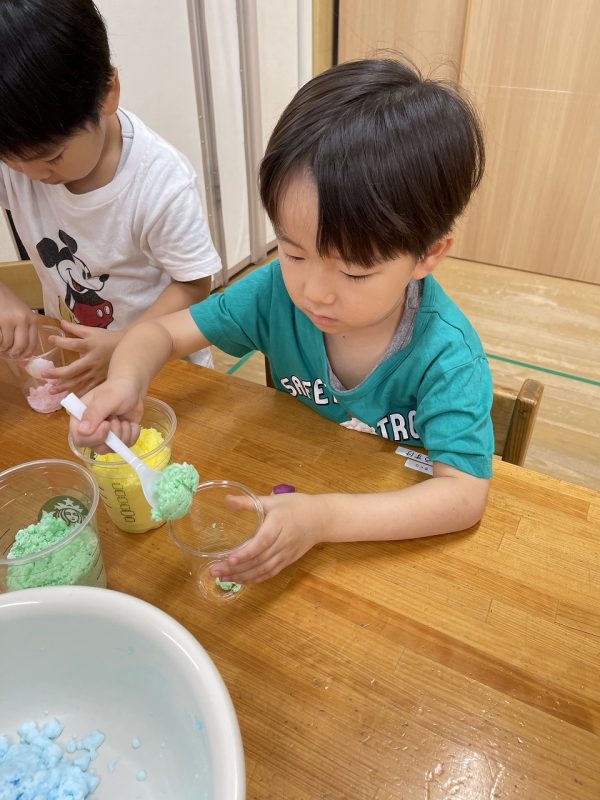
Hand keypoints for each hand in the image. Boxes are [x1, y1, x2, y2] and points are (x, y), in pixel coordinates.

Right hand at [0, 284, 38, 357]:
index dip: (26, 354)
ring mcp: (10, 320)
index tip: (20, 358)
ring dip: (2, 348)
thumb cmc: (8, 303)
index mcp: (32, 320)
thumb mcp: (22, 315)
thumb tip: (23, 353)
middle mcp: (24, 320)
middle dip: (13, 354)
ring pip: (7, 344)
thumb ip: (24, 330)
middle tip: (7, 354)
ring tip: (0, 345)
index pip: (33, 344)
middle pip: (20, 346)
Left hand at [43, 321, 122, 395]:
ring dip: (64, 386)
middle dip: (58, 373)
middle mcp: (92, 360)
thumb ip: (76, 328)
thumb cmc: (107, 339)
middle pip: (73, 369)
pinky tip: (68, 398)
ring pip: (79, 381)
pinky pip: (88, 388)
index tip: (50, 339)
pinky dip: (78, 394)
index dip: (61, 342)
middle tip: (44, 375)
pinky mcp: (101, 379)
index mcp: (89, 346)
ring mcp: (96, 372)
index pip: (73, 344)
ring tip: (51, 390)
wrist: (126, 349)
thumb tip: (61, 322)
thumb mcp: (92, 331)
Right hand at [68, 377, 144, 452]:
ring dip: (123, 433)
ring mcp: (104, 437)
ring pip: (113, 448)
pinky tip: (130, 423)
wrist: (132, 389)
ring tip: (123, 418)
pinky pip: (126, 446)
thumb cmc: (116, 390)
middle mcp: (90, 431)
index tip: (107, 424)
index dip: (95, 436)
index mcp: (80, 419)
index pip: (80, 439)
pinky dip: (132, 434)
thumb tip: (83, 431)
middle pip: (97, 447)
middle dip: (113, 434)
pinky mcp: (118, 440)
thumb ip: (94, 413)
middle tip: (117, 418)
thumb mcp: (105, 399)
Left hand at [210, 493, 326, 583]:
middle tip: (215, 571)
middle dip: (237, 568)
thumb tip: (227, 500)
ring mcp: (286, 554)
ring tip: (223, 578)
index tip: (229, 559)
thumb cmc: (296, 506)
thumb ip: (249, 502)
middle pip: (259, 559)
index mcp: (279, 524)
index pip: (262, 542)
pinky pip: (271, 573)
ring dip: (243, 576)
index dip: (246, 553)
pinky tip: (241, 581)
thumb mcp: (273, 500)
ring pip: (264, 569)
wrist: (321, 518)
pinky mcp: (288, 561)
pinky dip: (256, 579)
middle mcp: (283, 542)